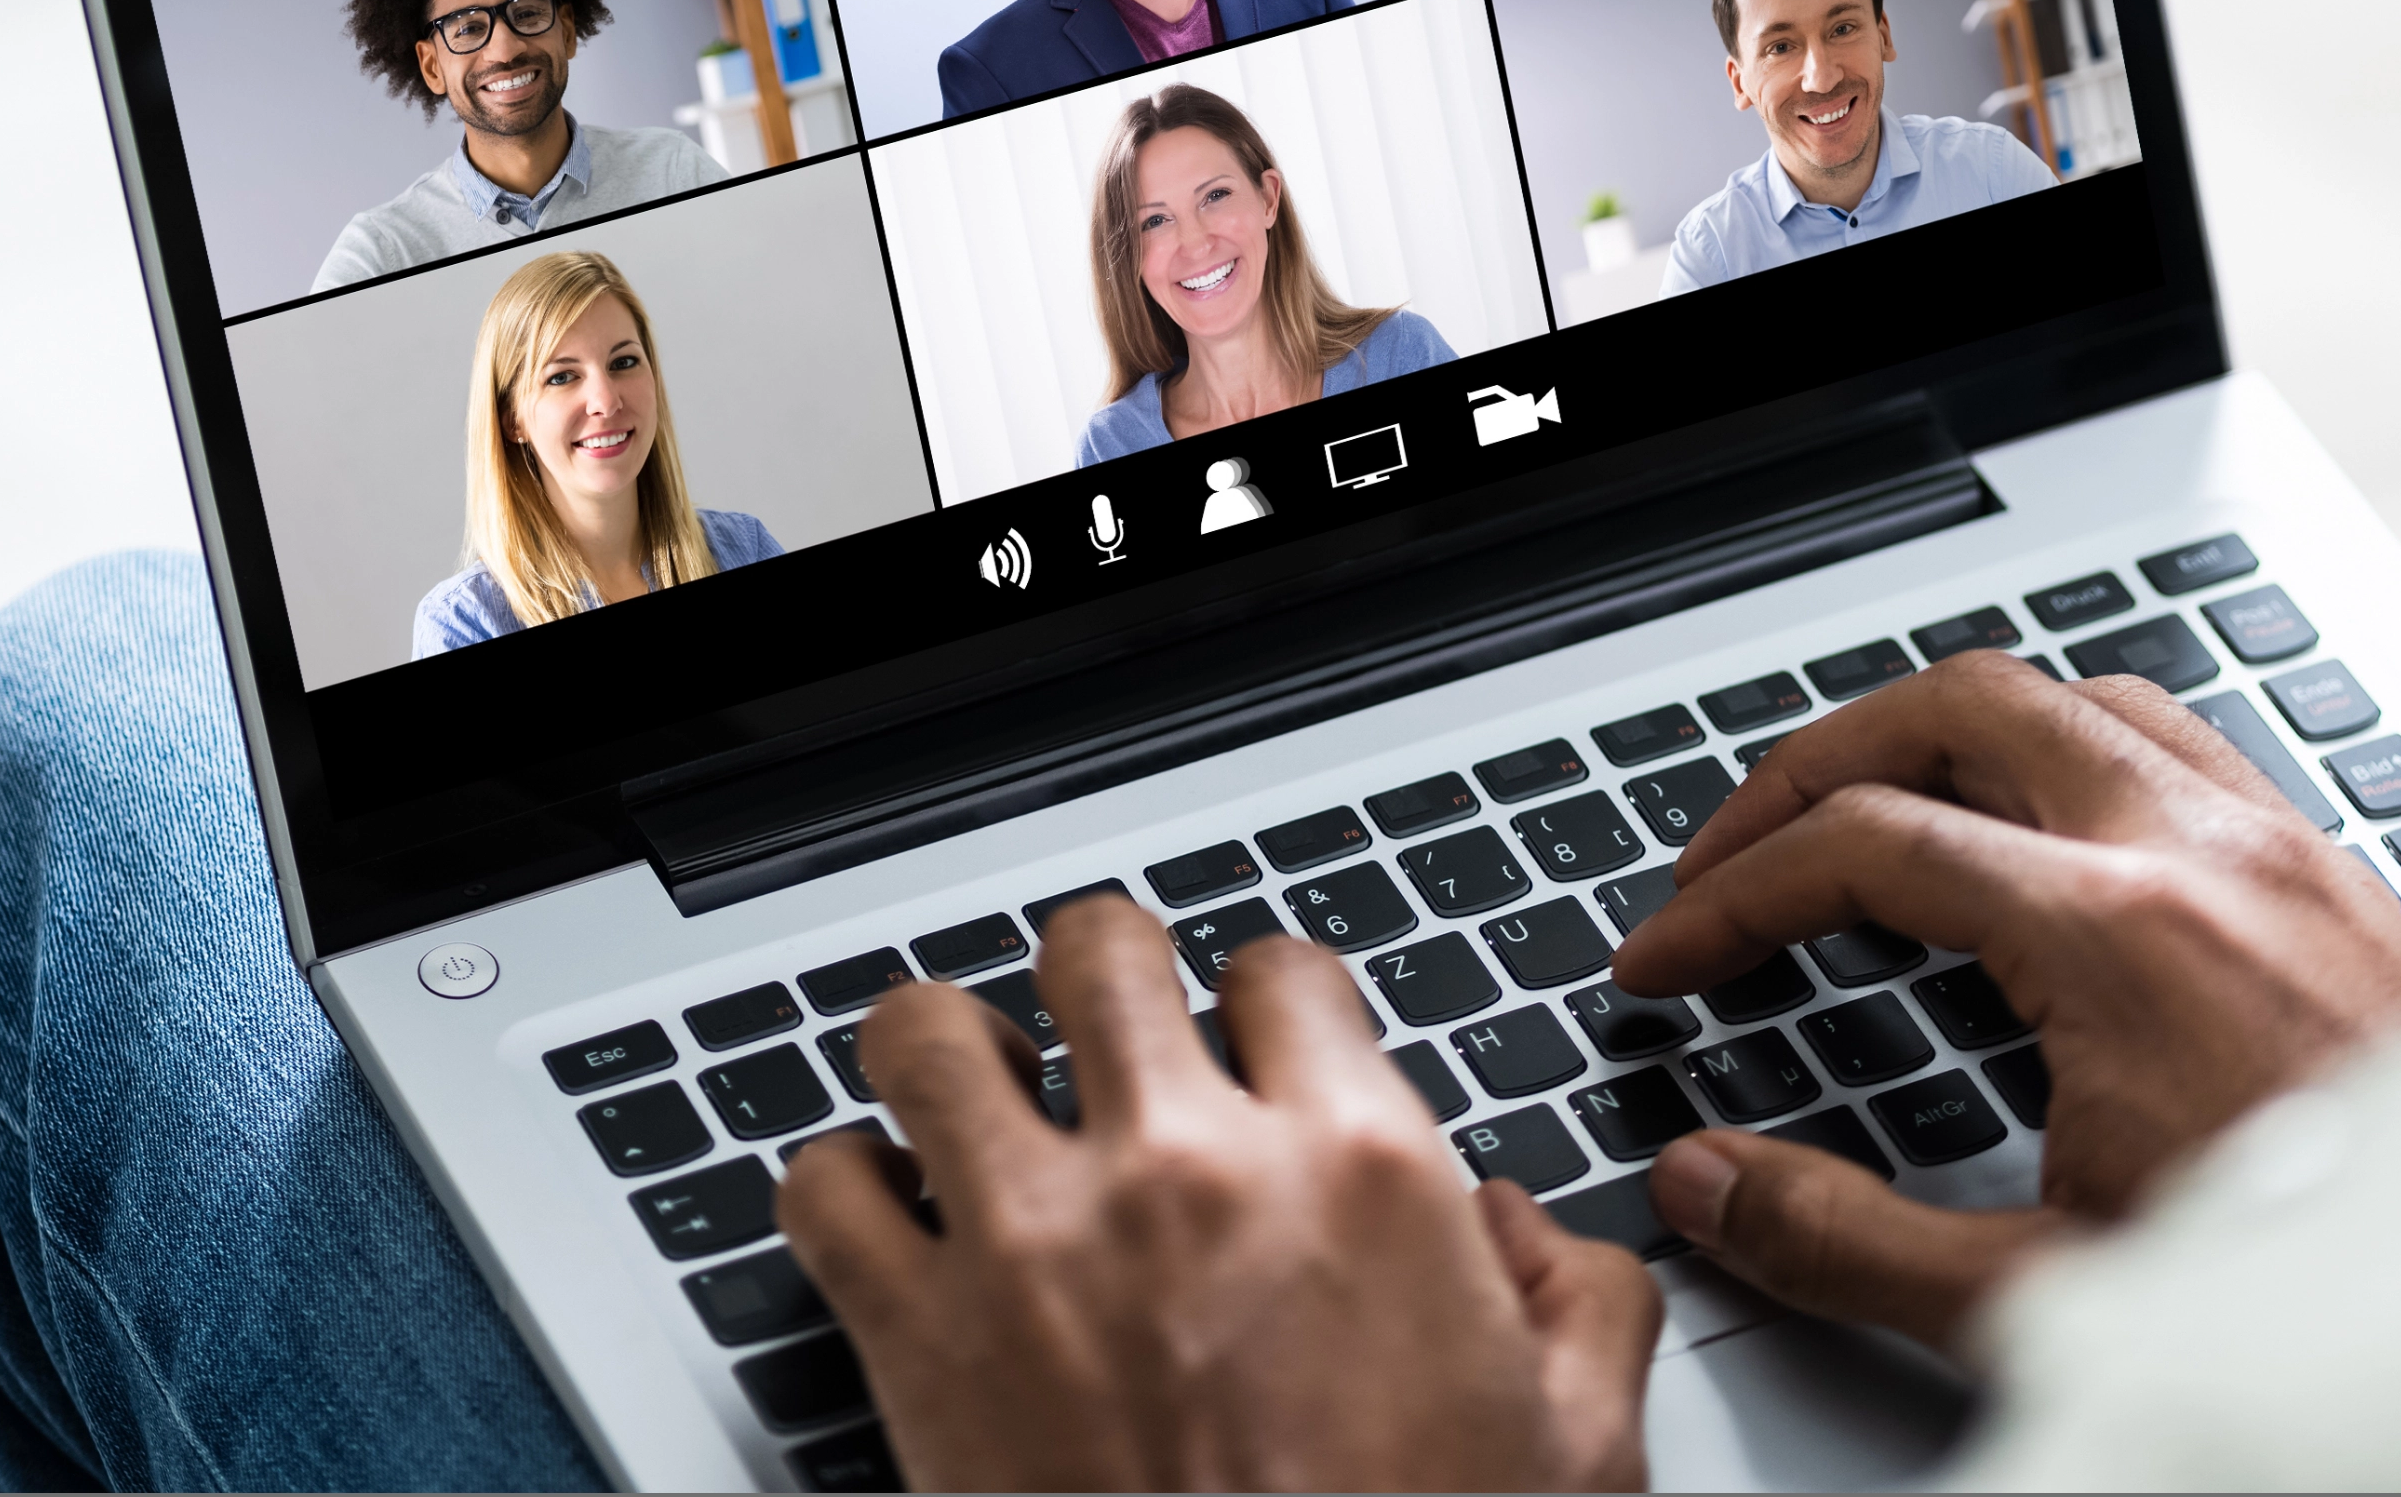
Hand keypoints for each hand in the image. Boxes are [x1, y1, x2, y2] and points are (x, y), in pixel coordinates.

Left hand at [778, 899, 1655, 1489]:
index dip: (1264, 1004)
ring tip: (979, 1104)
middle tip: (1103, 1040)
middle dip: (1100, 985)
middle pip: (1097, 952)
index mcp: (1358, 1172)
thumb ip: (1574, 1302)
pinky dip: (841, 1189)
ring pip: (928, 1033)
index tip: (1247, 1044)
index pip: (1280, 972)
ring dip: (949, 1057)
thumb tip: (1523, 1231)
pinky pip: (822, 1187)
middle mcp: (1187, 1173)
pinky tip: (889, 1221)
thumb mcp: (1577, 1447)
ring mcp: (1036, 1242)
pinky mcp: (917, 1333)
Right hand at [1607, 648, 2400, 1345]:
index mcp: (2121, 937)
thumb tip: (1706, 1181)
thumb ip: (1844, 1237)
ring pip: (2078, 697)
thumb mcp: (2045, 1295)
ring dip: (1950, 740)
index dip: (1726, 898)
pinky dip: (2074, 759)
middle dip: (1815, 765)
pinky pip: (2181, 745)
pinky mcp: (2340, 877)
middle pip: (1959, 707)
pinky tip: (2045, 845)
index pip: (1863, 846)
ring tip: (1875, 817)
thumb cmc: (2327, 1290)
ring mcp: (2286, 852)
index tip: (1669, 960)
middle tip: (1737, 850)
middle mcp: (2207, 857)